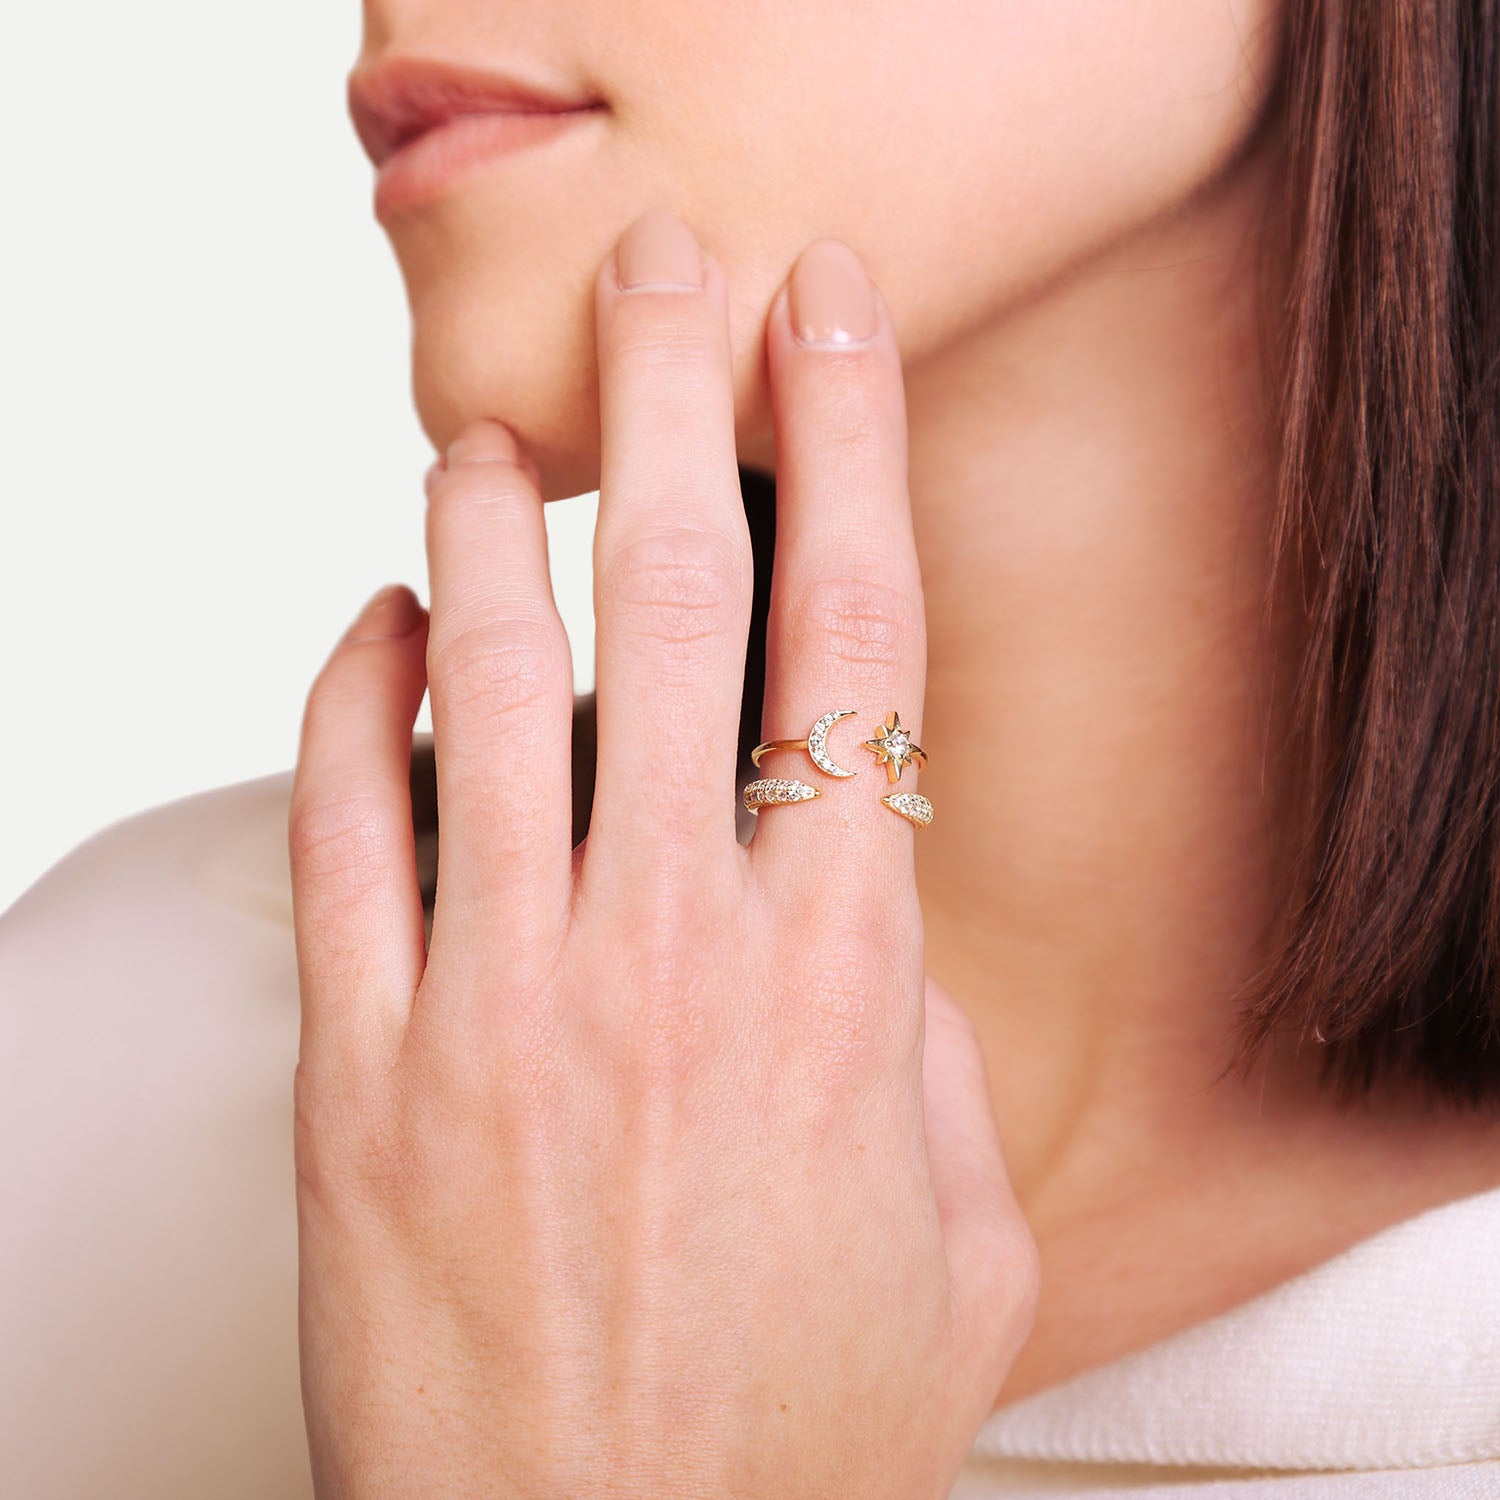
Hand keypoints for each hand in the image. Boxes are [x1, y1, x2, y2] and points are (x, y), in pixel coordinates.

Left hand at [287, 209, 1038, 1498]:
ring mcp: (498, 996)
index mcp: (836, 980)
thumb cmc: (791, 1435)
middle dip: (675, 400)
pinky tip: (360, 629)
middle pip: (678, 601)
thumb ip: (915, 1056)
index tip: (830, 331)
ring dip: (481, 528)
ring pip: (479, 681)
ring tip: (485, 435)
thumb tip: (860, 926)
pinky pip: (340, 822)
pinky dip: (343, 696)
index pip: (854, 641)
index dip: (848, 449)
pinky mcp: (360, 1067)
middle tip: (666, 279)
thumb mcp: (953, 1245)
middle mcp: (667, 950)